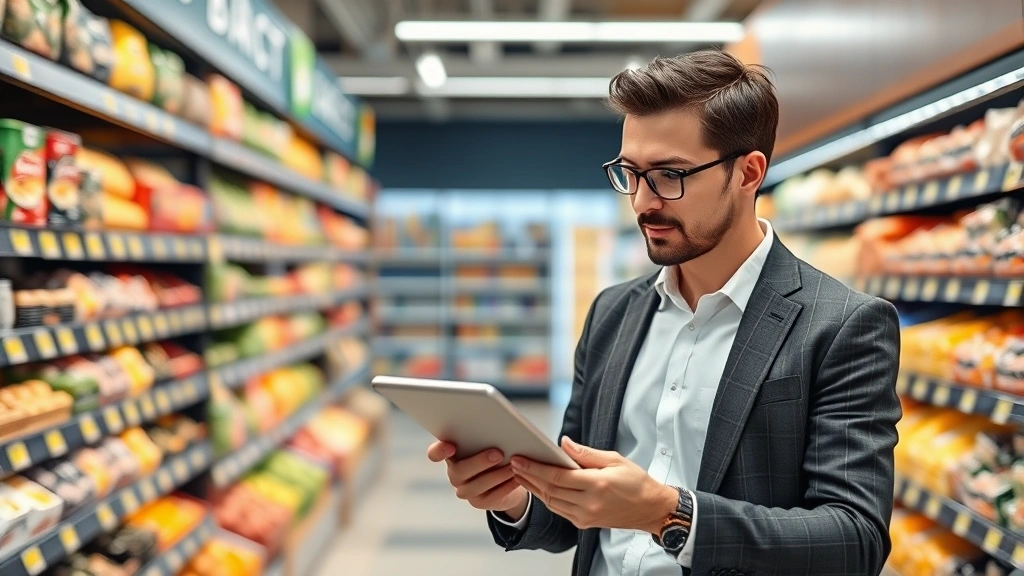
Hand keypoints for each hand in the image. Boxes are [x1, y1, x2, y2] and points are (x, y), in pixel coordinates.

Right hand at [427, 441, 529, 518]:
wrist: (508, 478)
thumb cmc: (497, 451)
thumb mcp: (490, 442)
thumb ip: (487, 435)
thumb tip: (498, 425)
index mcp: (452, 455)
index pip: (435, 454)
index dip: (439, 451)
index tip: (451, 446)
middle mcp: (455, 473)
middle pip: (458, 471)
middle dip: (479, 462)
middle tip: (498, 453)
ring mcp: (465, 490)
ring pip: (475, 486)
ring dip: (495, 476)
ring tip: (512, 466)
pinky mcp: (479, 502)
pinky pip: (490, 497)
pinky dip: (505, 487)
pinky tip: (516, 479)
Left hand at [510, 437, 676, 532]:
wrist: (651, 509)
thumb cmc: (636, 482)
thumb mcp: (615, 459)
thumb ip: (586, 453)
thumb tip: (563, 444)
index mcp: (596, 485)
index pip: (557, 476)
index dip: (535, 468)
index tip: (520, 459)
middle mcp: (589, 504)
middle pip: (550, 490)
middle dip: (528, 476)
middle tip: (513, 463)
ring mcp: (585, 516)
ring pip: (551, 502)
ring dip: (533, 488)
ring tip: (520, 474)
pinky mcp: (584, 523)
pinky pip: (559, 510)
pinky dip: (546, 498)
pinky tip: (538, 487)